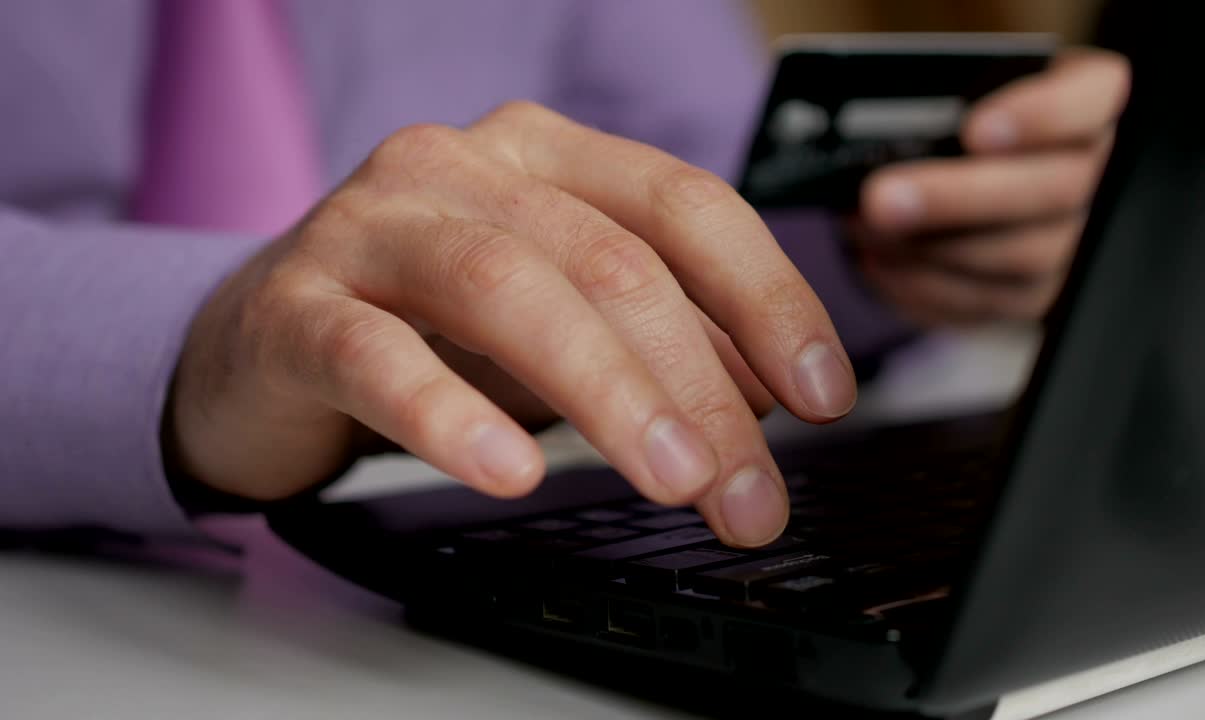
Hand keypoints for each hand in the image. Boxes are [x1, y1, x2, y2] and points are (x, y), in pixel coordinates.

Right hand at [167, 101, 856, 546]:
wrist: (257, 343)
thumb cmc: (425, 326)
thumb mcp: (562, 327)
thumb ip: (658, 343)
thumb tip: (767, 398)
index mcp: (543, 154)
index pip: (685, 206)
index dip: (768, 299)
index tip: (824, 395)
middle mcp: (460, 168)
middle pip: (611, 260)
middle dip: (700, 386)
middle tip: (748, 492)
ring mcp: (370, 226)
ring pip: (508, 288)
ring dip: (609, 394)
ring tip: (673, 480)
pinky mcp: (295, 308)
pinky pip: (379, 357)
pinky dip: (452, 416)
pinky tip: (510, 471)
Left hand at [850, 47, 1130, 325]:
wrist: (938, 169)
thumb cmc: (945, 113)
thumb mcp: (943, 88)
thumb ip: (931, 101)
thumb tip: (883, 135)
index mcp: (1086, 96)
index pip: (1090, 99)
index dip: (1041, 116)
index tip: (973, 129)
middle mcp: (1094, 172)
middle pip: (1054, 191)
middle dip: (958, 199)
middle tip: (881, 200)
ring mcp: (1069, 240)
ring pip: (1024, 259)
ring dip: (933, 249)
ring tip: (866, 229)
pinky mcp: (1031, 294)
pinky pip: (989, 304)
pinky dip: (923, 286)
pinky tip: (877, 261)